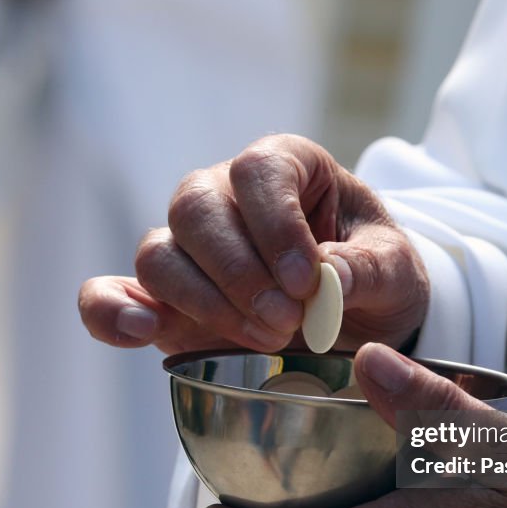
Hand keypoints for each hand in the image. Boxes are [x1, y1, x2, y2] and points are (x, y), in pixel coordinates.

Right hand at [77, 134, 428, 353]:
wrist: (358, 319)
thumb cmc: (373, 275)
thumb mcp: (393, 269)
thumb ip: (367, 269)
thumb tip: (326, 278)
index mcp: (285, 167)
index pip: (258, 170)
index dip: (276, 223)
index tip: (307, 279)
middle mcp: (225, 196)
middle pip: (195, 207)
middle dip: (239, 271)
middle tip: (287, 321)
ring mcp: (189, 248)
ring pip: (159, 253)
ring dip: (203, 301)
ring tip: (264, 340)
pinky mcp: (164, 299)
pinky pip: (113, 293)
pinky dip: (112, 311)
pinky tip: (140, 329)